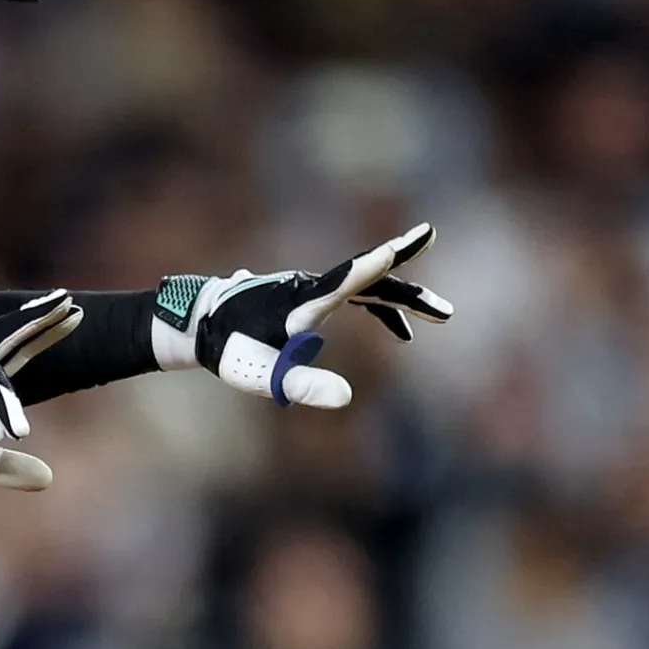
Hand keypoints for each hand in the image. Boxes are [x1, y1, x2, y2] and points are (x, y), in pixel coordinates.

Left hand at [151, 224, 452, 408]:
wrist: (202, 323)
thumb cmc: (231, 351)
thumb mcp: (262, 376)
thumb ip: (302, 386)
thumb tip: (347, 398)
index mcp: (300, 305)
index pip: (341, 283)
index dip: (369, 269)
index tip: (394, 250)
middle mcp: (310, 288)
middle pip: (367, 281)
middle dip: (407, 289)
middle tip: (445, 303)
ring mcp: (312, 288)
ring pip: (366, 286)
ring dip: (404, 298)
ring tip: (443, 314)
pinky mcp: (311, 294)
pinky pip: (356, 294)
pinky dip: (380, 308)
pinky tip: (402, 333)